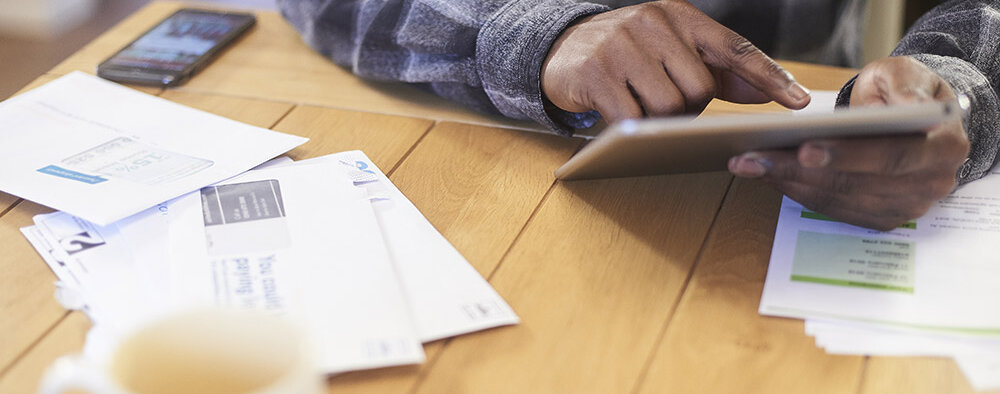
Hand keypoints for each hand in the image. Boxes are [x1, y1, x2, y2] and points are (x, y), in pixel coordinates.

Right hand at [540, 0, 810, 121]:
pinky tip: (620, 116)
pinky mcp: (596, 72)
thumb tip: (766, 93)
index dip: (768, 75)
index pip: (733, 47)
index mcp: (679, 14)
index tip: (800, 101)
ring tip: (642, 109)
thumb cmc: (626, 54)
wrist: (559, 49)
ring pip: (669, 105)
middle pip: (700, 87)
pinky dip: (632, 127)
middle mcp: (652, 21)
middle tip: (667, 105)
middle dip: (690, 107)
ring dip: (660, 120)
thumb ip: (718, 70)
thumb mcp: (671, 50)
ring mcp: (621, 45)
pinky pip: (632, 117)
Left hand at [728, 56, 969, 229]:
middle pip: (856, 184)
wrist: (911, 116)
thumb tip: (899, 108)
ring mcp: (907, 206)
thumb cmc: (903, 91)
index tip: (803, 149)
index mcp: (945, 147)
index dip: (847, 156)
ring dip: (788, 184)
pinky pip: (833, 210)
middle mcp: (931, 184)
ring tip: (747, 164)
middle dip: (798, 171)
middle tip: (752, 158)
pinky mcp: (881, 217)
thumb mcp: (904, 73)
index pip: (893, 156)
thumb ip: (901, 86)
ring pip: (839, 200)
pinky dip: (796, 193)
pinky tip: (766, 175)